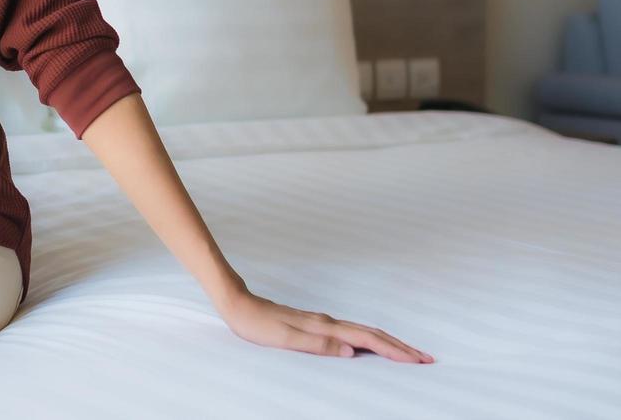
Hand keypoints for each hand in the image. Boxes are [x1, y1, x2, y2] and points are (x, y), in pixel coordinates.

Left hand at [219, 290, 434, 362]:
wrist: (238, 305)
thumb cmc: (257, 325)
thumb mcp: (285, 339)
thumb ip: (318, 345)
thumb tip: (350, 352)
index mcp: (325, 327)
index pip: (368, 341)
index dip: (395, 351)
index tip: (419, 360)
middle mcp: (328, 322)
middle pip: (373, 334)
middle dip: (402, 347)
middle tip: (427, 359)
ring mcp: (324, 322)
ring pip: (365, 332)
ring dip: (389, 342)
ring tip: (408, 353)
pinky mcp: (317, 324)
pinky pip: (353, 332)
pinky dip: (371, 339)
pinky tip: (371, 345)